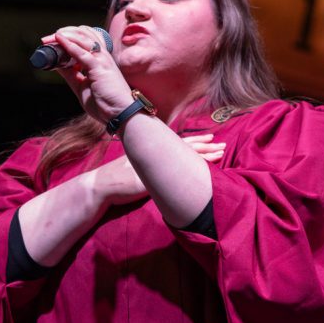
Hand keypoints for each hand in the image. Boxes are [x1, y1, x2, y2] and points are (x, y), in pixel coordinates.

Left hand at [41, 25, 134, 121]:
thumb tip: (57, 66)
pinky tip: (61, 41)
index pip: (85, 39)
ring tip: (51, 37)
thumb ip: (71, 75)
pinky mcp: (100, 67)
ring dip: (65, 36)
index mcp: (99, 59)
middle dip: (64, 33)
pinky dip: (70, 45)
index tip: (53, 40)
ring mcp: (102, 60)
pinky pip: (82, 53)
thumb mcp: (81, 86)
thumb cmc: (106, 103)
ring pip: (83, 39)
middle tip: (47, 39)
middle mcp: (102, 56)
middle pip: (83, 35)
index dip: (69, 36)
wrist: (121, 114)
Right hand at [87, 134, 225, 206]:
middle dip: (206, 146)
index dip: (196, 140)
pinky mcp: (155, 179)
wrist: (101, 186)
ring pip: (187, 158)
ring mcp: (157, 166)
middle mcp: (157, 155)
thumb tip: (156, 166)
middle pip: (187, 147)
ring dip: (206, 155)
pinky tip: (207, 171)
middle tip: (223, 144)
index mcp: (153, 151)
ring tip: (222, 153)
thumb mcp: (133, 165)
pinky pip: (179, 175)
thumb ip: (146, 163)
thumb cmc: (115, 179)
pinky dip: (193, 170)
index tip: (211, 136)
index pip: (179, 143)